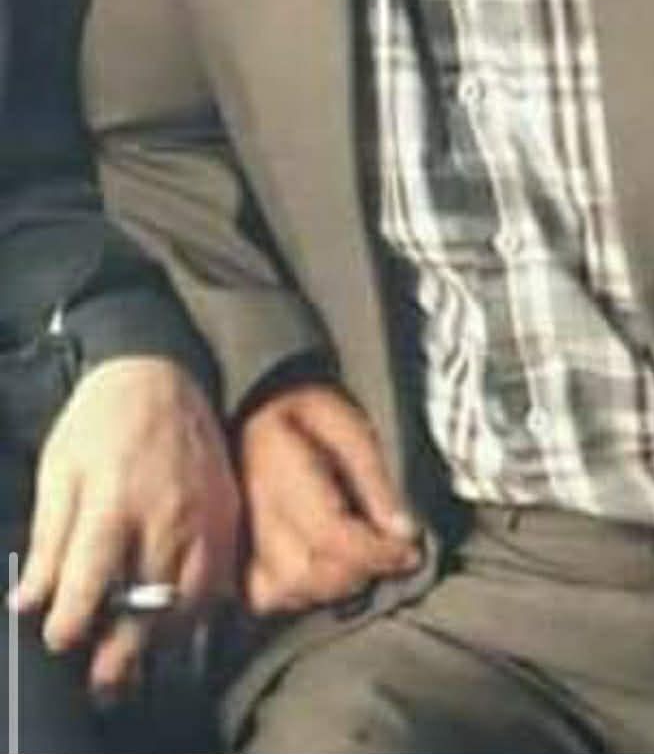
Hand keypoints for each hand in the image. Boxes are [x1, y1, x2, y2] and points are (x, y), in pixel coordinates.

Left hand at [13, 355, 239, 699]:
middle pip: (149, 601)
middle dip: (123, 648)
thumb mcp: (59, 469)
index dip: (71, 621)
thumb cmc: (102, 419)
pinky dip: (198, 607)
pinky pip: (219, 578)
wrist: (161, 370)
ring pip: (190, 599)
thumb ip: (48, 539)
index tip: (59, 637)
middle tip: (105, 676)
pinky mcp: (229, 512)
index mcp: (115, 497)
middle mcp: (167, 511)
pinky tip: (175, 615)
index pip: (92, 579)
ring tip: (138, 648)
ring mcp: (206, 513)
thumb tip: (29, 599)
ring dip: (163, 634)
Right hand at [238, 382, 420, 616]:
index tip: (411, 551)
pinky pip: (273, 597)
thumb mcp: (351, 428)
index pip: (327, 535)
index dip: (374, 552)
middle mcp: (253, 513)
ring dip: (338, 583)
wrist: (262, 412)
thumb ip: (375, 480)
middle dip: (360, 570)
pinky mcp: (238, 559)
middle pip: (309, 574)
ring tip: (364, 553)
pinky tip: (331, 566)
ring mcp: (239, 541)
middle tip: (392, 549)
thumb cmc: (312, 415)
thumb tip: (404, 533)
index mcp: (279, 469)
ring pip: (293, 592)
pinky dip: (309, 591)